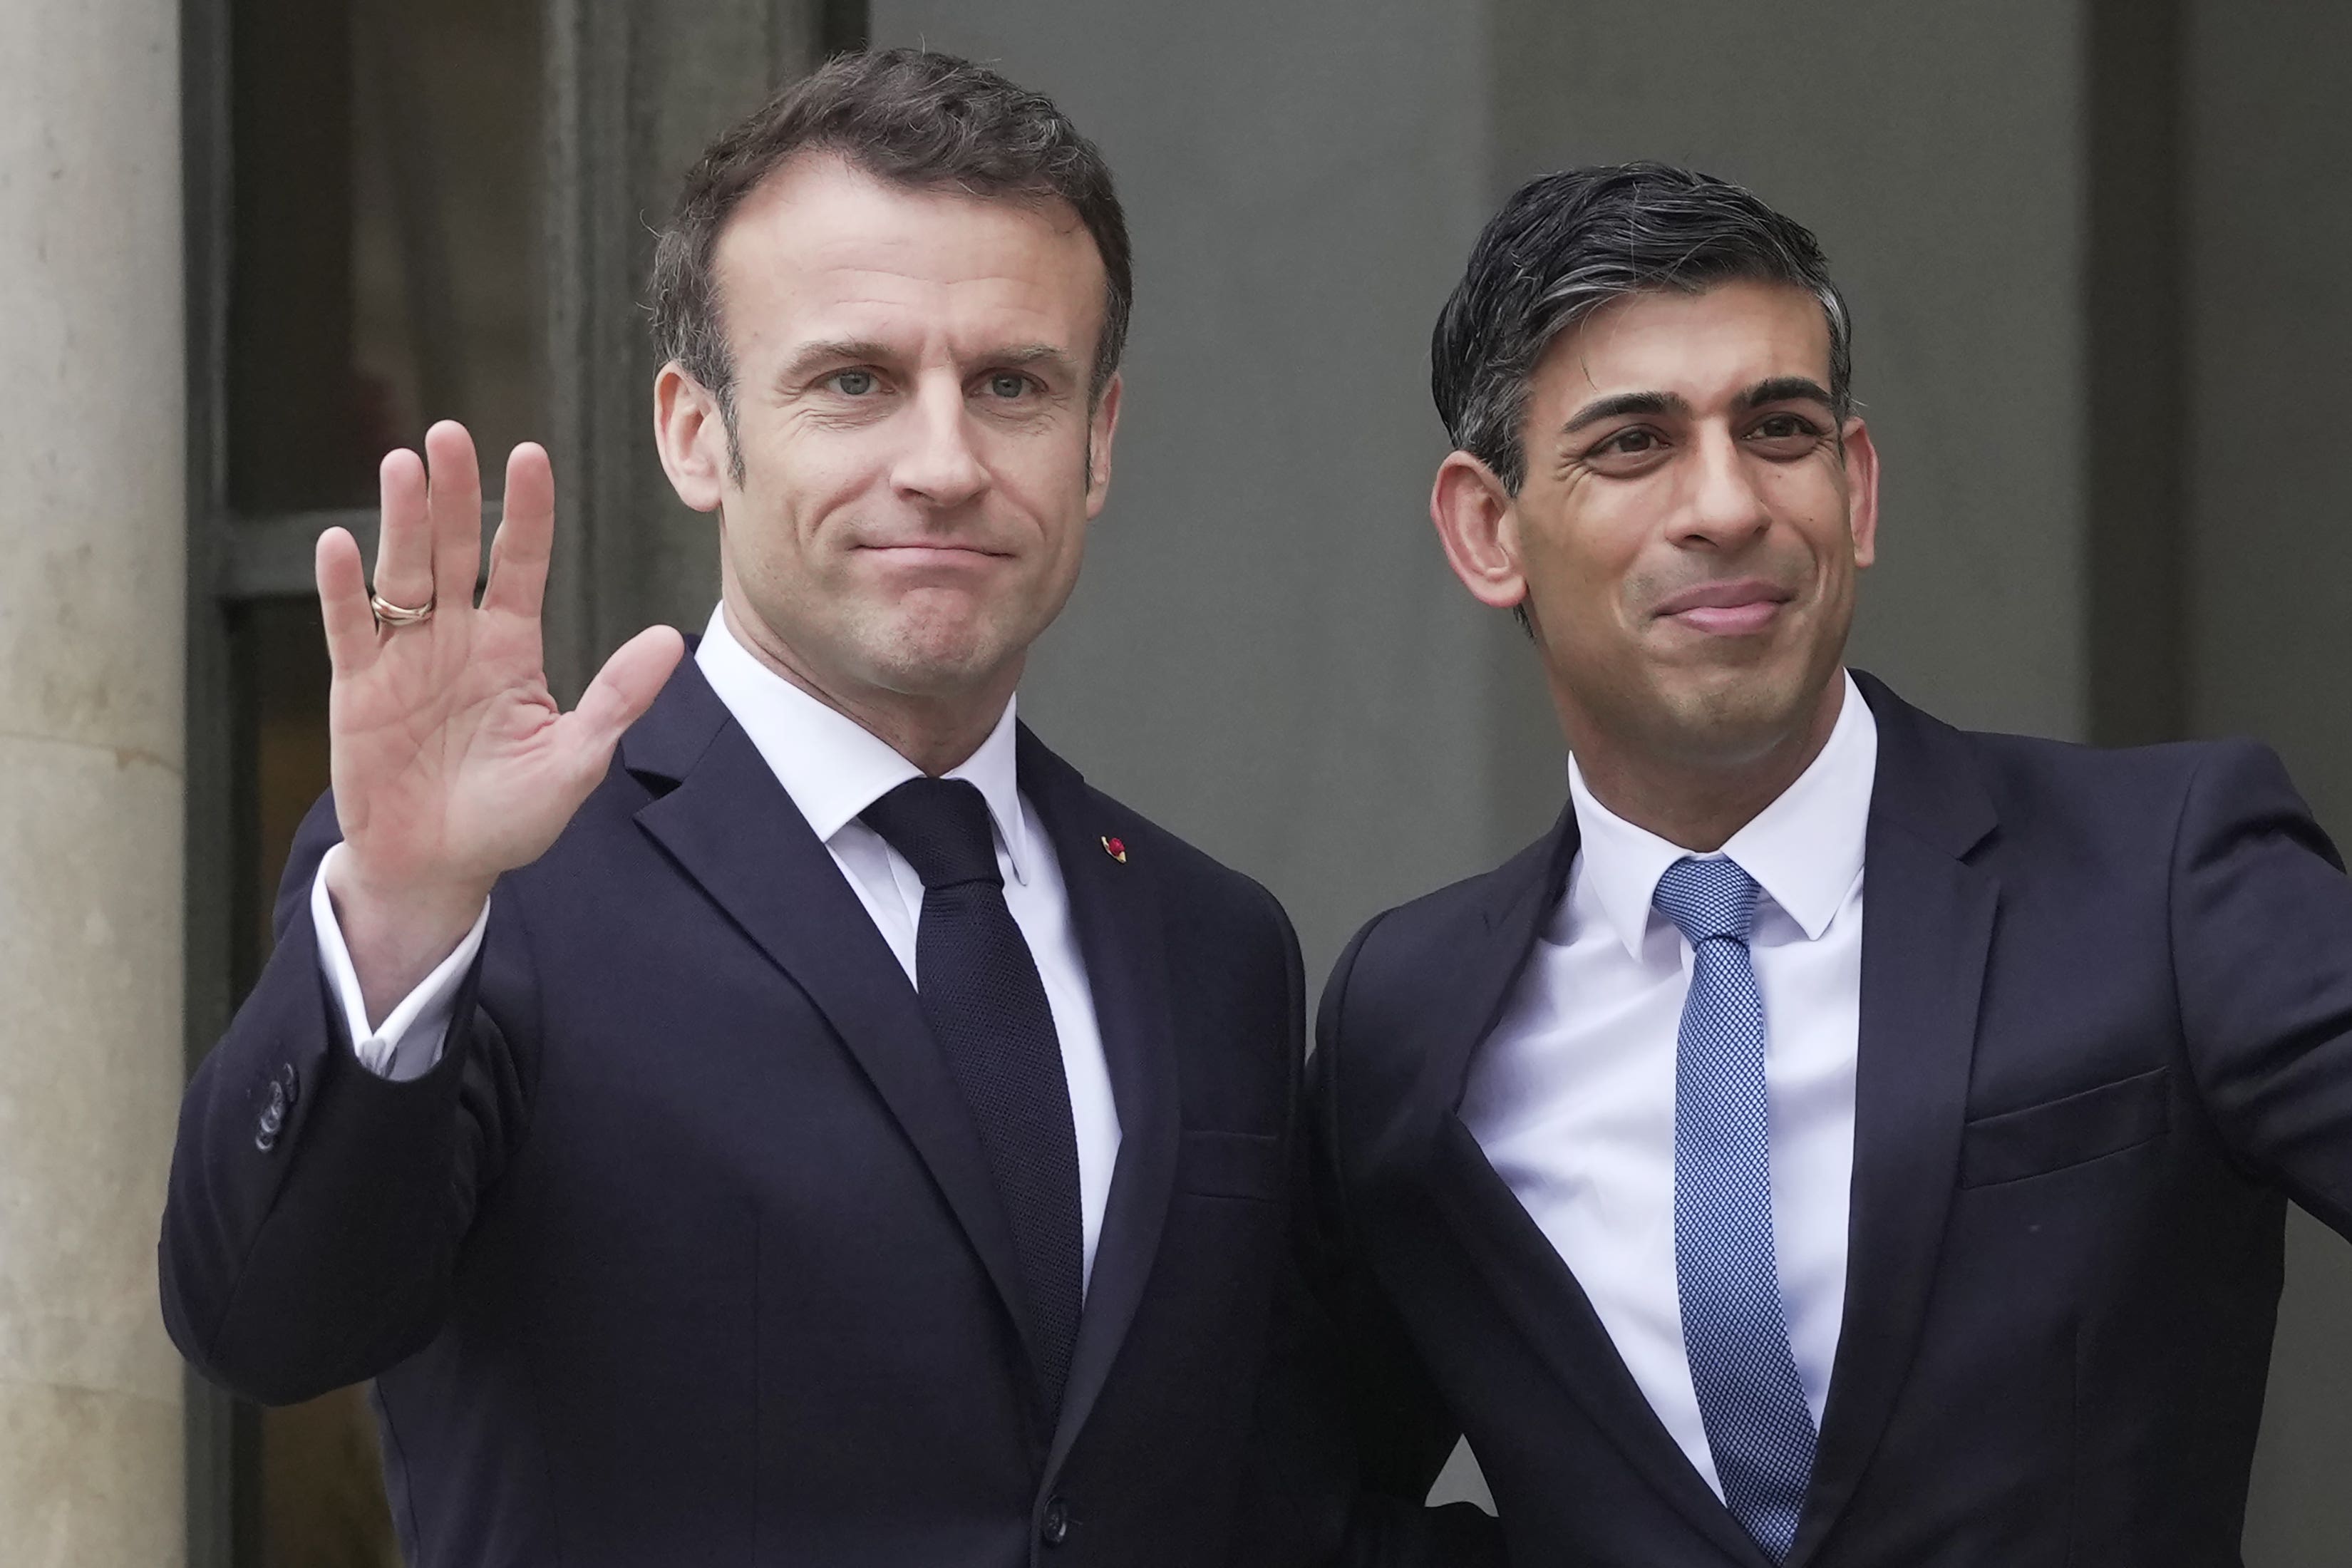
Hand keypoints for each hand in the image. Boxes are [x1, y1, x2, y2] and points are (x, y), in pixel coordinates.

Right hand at [316, 422, 683, 1021]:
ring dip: (401, 521)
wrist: (438, 868)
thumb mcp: (576, 760)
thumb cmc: (508, 817)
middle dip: (452, 493)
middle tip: (450, 435)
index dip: (524, 511)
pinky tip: (337, 545)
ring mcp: (404, 657)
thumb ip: (616, 699)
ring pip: (402, 573)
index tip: (528, 455)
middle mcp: (456, 638)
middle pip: (453, 550)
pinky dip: (342, 589)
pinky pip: (349, 628)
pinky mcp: (358, 687)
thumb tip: (670, 641)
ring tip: (404, 466)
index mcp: (511, 647)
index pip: (520, 562)